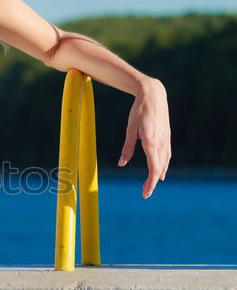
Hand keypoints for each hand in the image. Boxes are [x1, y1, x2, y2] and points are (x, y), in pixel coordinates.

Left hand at [118, 78, 170, 198]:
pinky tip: (161, 169)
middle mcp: (161, 142)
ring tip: (152, 184)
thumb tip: (121, 164)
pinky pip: (166, 154)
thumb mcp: (130, 129)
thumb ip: (127, 148)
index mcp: (151, 142)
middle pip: (159, 168)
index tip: (145, 193)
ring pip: (164, 162)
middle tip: (145, 193)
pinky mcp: (167, 136)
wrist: (154, 95)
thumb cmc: (139, 111)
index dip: (150, 183)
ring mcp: (166, 139)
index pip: (153, 168)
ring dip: (158, 174)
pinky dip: (163, 164)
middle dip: (152, 182)